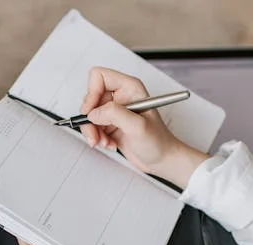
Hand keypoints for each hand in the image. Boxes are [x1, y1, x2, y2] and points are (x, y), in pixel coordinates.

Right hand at [80, 67, 209, 187]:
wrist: (162, 160)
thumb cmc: (159, 142)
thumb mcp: (138, 126)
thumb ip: (115, 114)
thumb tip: (94, 113)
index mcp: (130, 87)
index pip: (99, 77)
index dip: (91, 93)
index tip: (91, 112)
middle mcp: (121, 96)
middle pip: (91, 98)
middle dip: (90, 119)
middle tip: (96, 134)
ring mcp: (115, 110)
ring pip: (90, 114)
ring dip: (93, 131)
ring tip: (104, 142)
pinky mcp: (111, 124)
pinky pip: (93, 127)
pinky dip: (97, 137)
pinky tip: (109, 144)